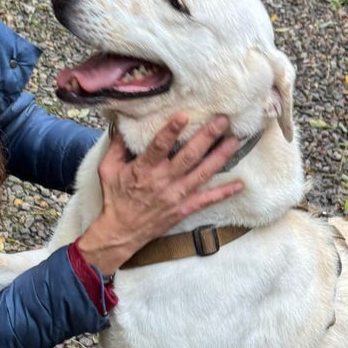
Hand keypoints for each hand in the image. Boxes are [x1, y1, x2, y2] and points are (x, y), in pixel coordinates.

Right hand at [75, 114, 243, 275]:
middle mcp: (163, 181)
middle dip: (207, 137)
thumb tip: (122, 122)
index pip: (159, 146)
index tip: (184, 115)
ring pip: (203, 173)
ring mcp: (176, 196)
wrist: (121, 232)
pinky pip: (207, 200)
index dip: (171, 131)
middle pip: (189, 156)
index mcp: (144, 169)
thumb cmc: (115, 198)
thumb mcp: (107, 169)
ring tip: (235, 141)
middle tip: (223, 120)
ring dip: (220, 157)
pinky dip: (224, 192)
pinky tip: (240, 184)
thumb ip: (116, 146)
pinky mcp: (184, 209)